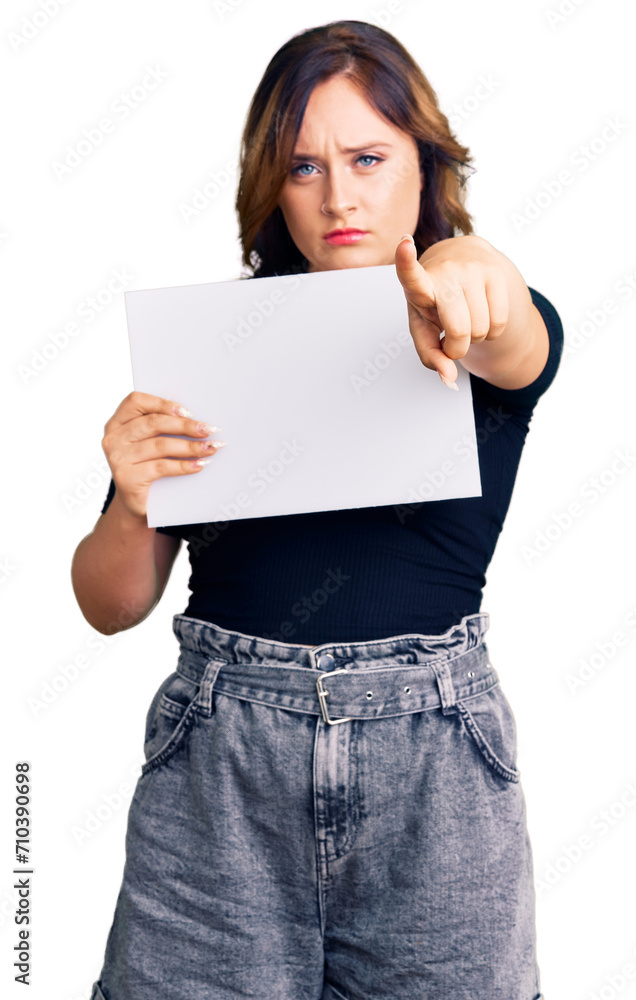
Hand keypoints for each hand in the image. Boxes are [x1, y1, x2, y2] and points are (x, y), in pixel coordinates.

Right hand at [101, 391, 224, 519]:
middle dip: (185, 426)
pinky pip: (162, 467)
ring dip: (190, 446)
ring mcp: (118, 458)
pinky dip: (184, 465)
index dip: (163, 404)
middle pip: (153, 423)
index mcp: (117, 422)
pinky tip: (199, 464)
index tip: (189, 412)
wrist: (135, 503)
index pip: (137, 401)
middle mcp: (113, 438)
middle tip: (208, 430)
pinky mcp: (127, 478)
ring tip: (210, 448)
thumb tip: (196, 420)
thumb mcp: (148, 443)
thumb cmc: (146, 467)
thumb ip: (161, 428)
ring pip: (160, 445)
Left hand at [394, 234, 509, 387]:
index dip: (405, 260)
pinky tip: (481, 316)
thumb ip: (430, 356)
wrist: (461, 262)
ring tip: (465, 320)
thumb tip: (449, 377)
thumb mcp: (424, 329)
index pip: (410, 274)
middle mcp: (445, 271)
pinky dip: (491, 332)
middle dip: (457, 348)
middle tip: (450, 339)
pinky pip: (499, 323)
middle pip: (460, 330)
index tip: (404, 243)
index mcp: (418, 285)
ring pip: (481, 330)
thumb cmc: (434, 302)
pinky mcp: (495, 271)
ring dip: (475, 338)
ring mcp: (472, 269)